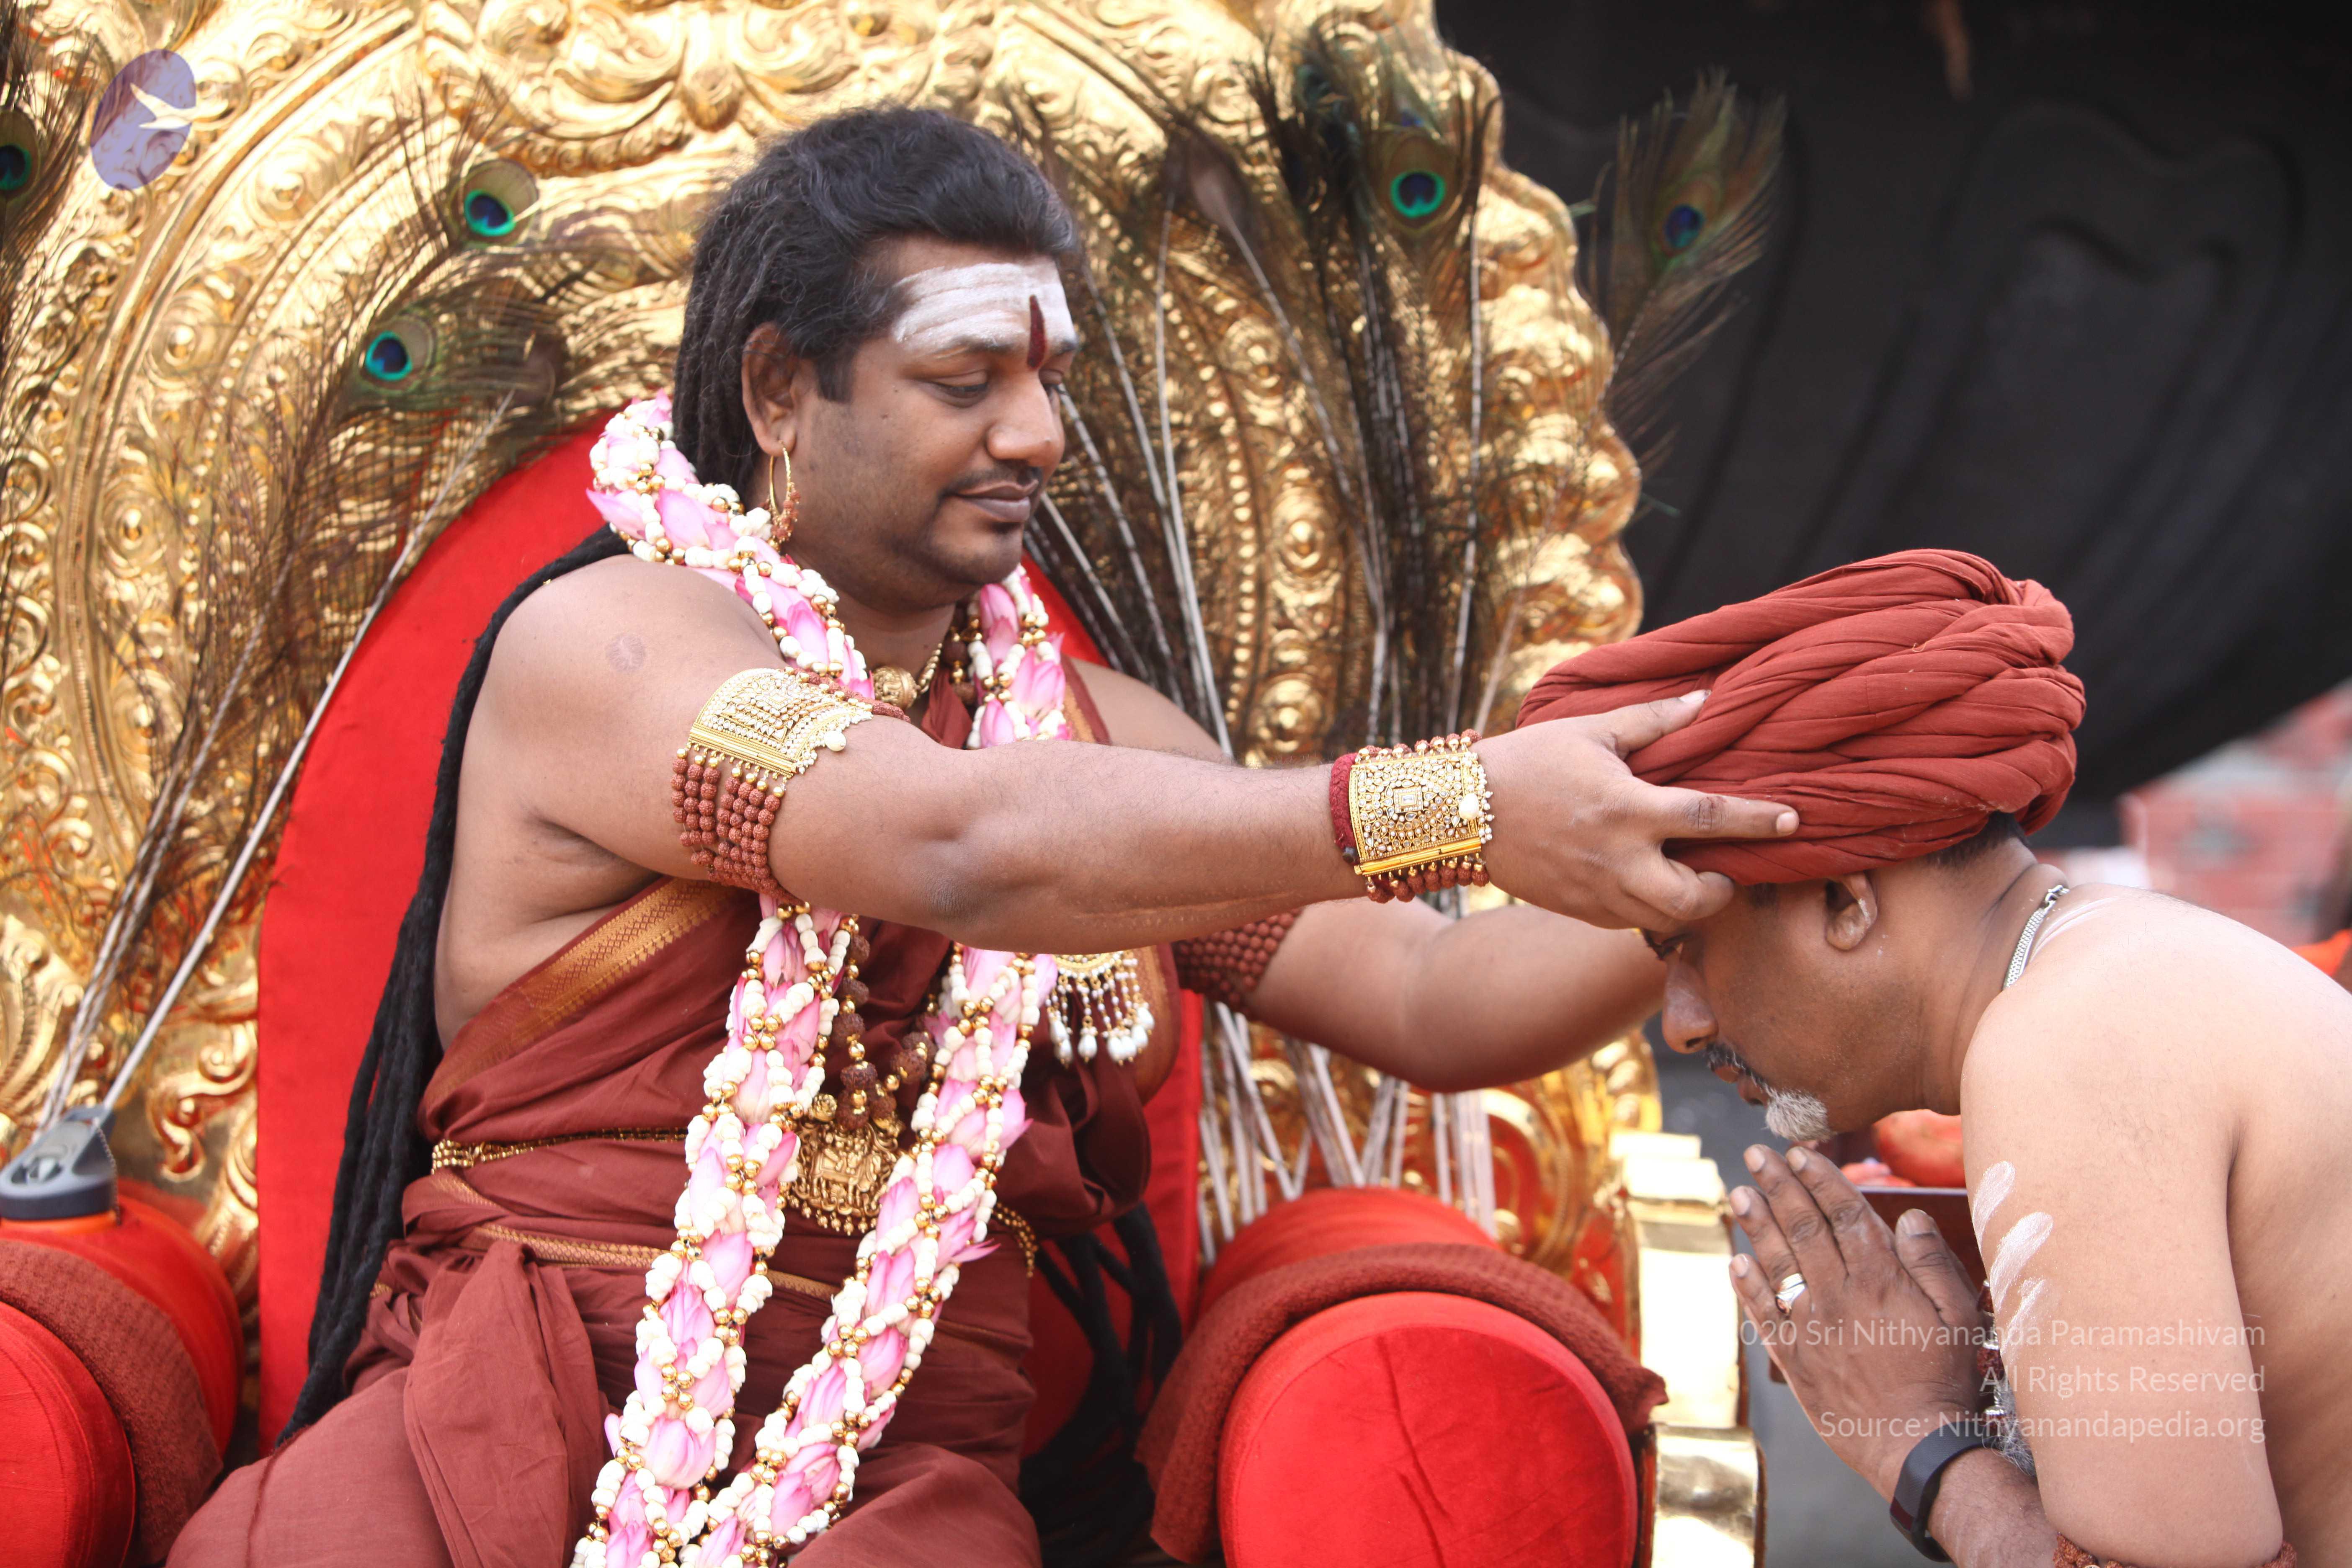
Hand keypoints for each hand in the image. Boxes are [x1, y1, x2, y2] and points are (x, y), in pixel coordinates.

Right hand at [1478, 691, 1797, 929]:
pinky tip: (1646, 883)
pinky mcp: (1579, 910)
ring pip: (1665, 920)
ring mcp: (1597, 891)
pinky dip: (1649, 909)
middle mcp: (1618, 859)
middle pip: (1695, 898)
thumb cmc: (1528, 760)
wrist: (1458, 810)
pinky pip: (1630, 922)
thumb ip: (1653, 720)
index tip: (1793, 819)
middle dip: (1723, 892)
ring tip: (1689, 879)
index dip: (1757, 820)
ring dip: (1688, 906)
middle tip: (1725, 871)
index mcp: (1628, 808)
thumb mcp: (1590, 729)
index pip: (1710, 818)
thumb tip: (1705, 700)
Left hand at [1728, 1145, 1985, 1499]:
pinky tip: (1735, 1261)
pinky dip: (1746, 1286)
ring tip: (1737, 1191)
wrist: (1915, 1446)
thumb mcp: (1959, 1318)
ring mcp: (1811, 1327)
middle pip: (1803, 1228)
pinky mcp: (1794, 1359)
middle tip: (1756, 1153)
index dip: (1820, 1179)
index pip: (1844, 1214)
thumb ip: (1932, 1264)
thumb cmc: (1944, 1381)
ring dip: (1755, 1224)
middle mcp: (1838, 1296)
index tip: (1799, 1152)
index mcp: (1880, 1280)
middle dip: (1778, 1186)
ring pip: (1777, 1263)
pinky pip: (1762, 1314)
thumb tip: (1909, 1216)